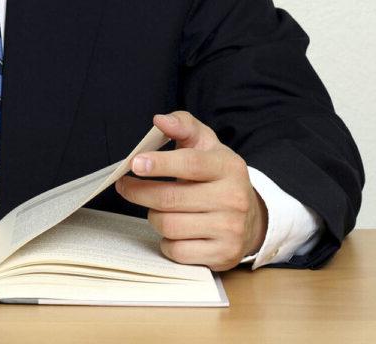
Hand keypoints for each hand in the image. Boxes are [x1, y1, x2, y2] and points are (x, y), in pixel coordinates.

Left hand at [115, 111, 267, 270]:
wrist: (250, 216)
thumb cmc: (217, 175)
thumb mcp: (205, 144)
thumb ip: (183, 126)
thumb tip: (160, 120)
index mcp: (228, 166)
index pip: (190, 164)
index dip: (160, 163)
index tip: (134, 163)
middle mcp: (234, 198)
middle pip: (170, 199)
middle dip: (139, 192)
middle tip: (125, 186)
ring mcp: (230, 229)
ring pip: (169, 225)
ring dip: (154, 216)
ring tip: (158, 208)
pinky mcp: (223, 255)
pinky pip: (177, 251)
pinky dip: (166, 241)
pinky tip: (174, 230)